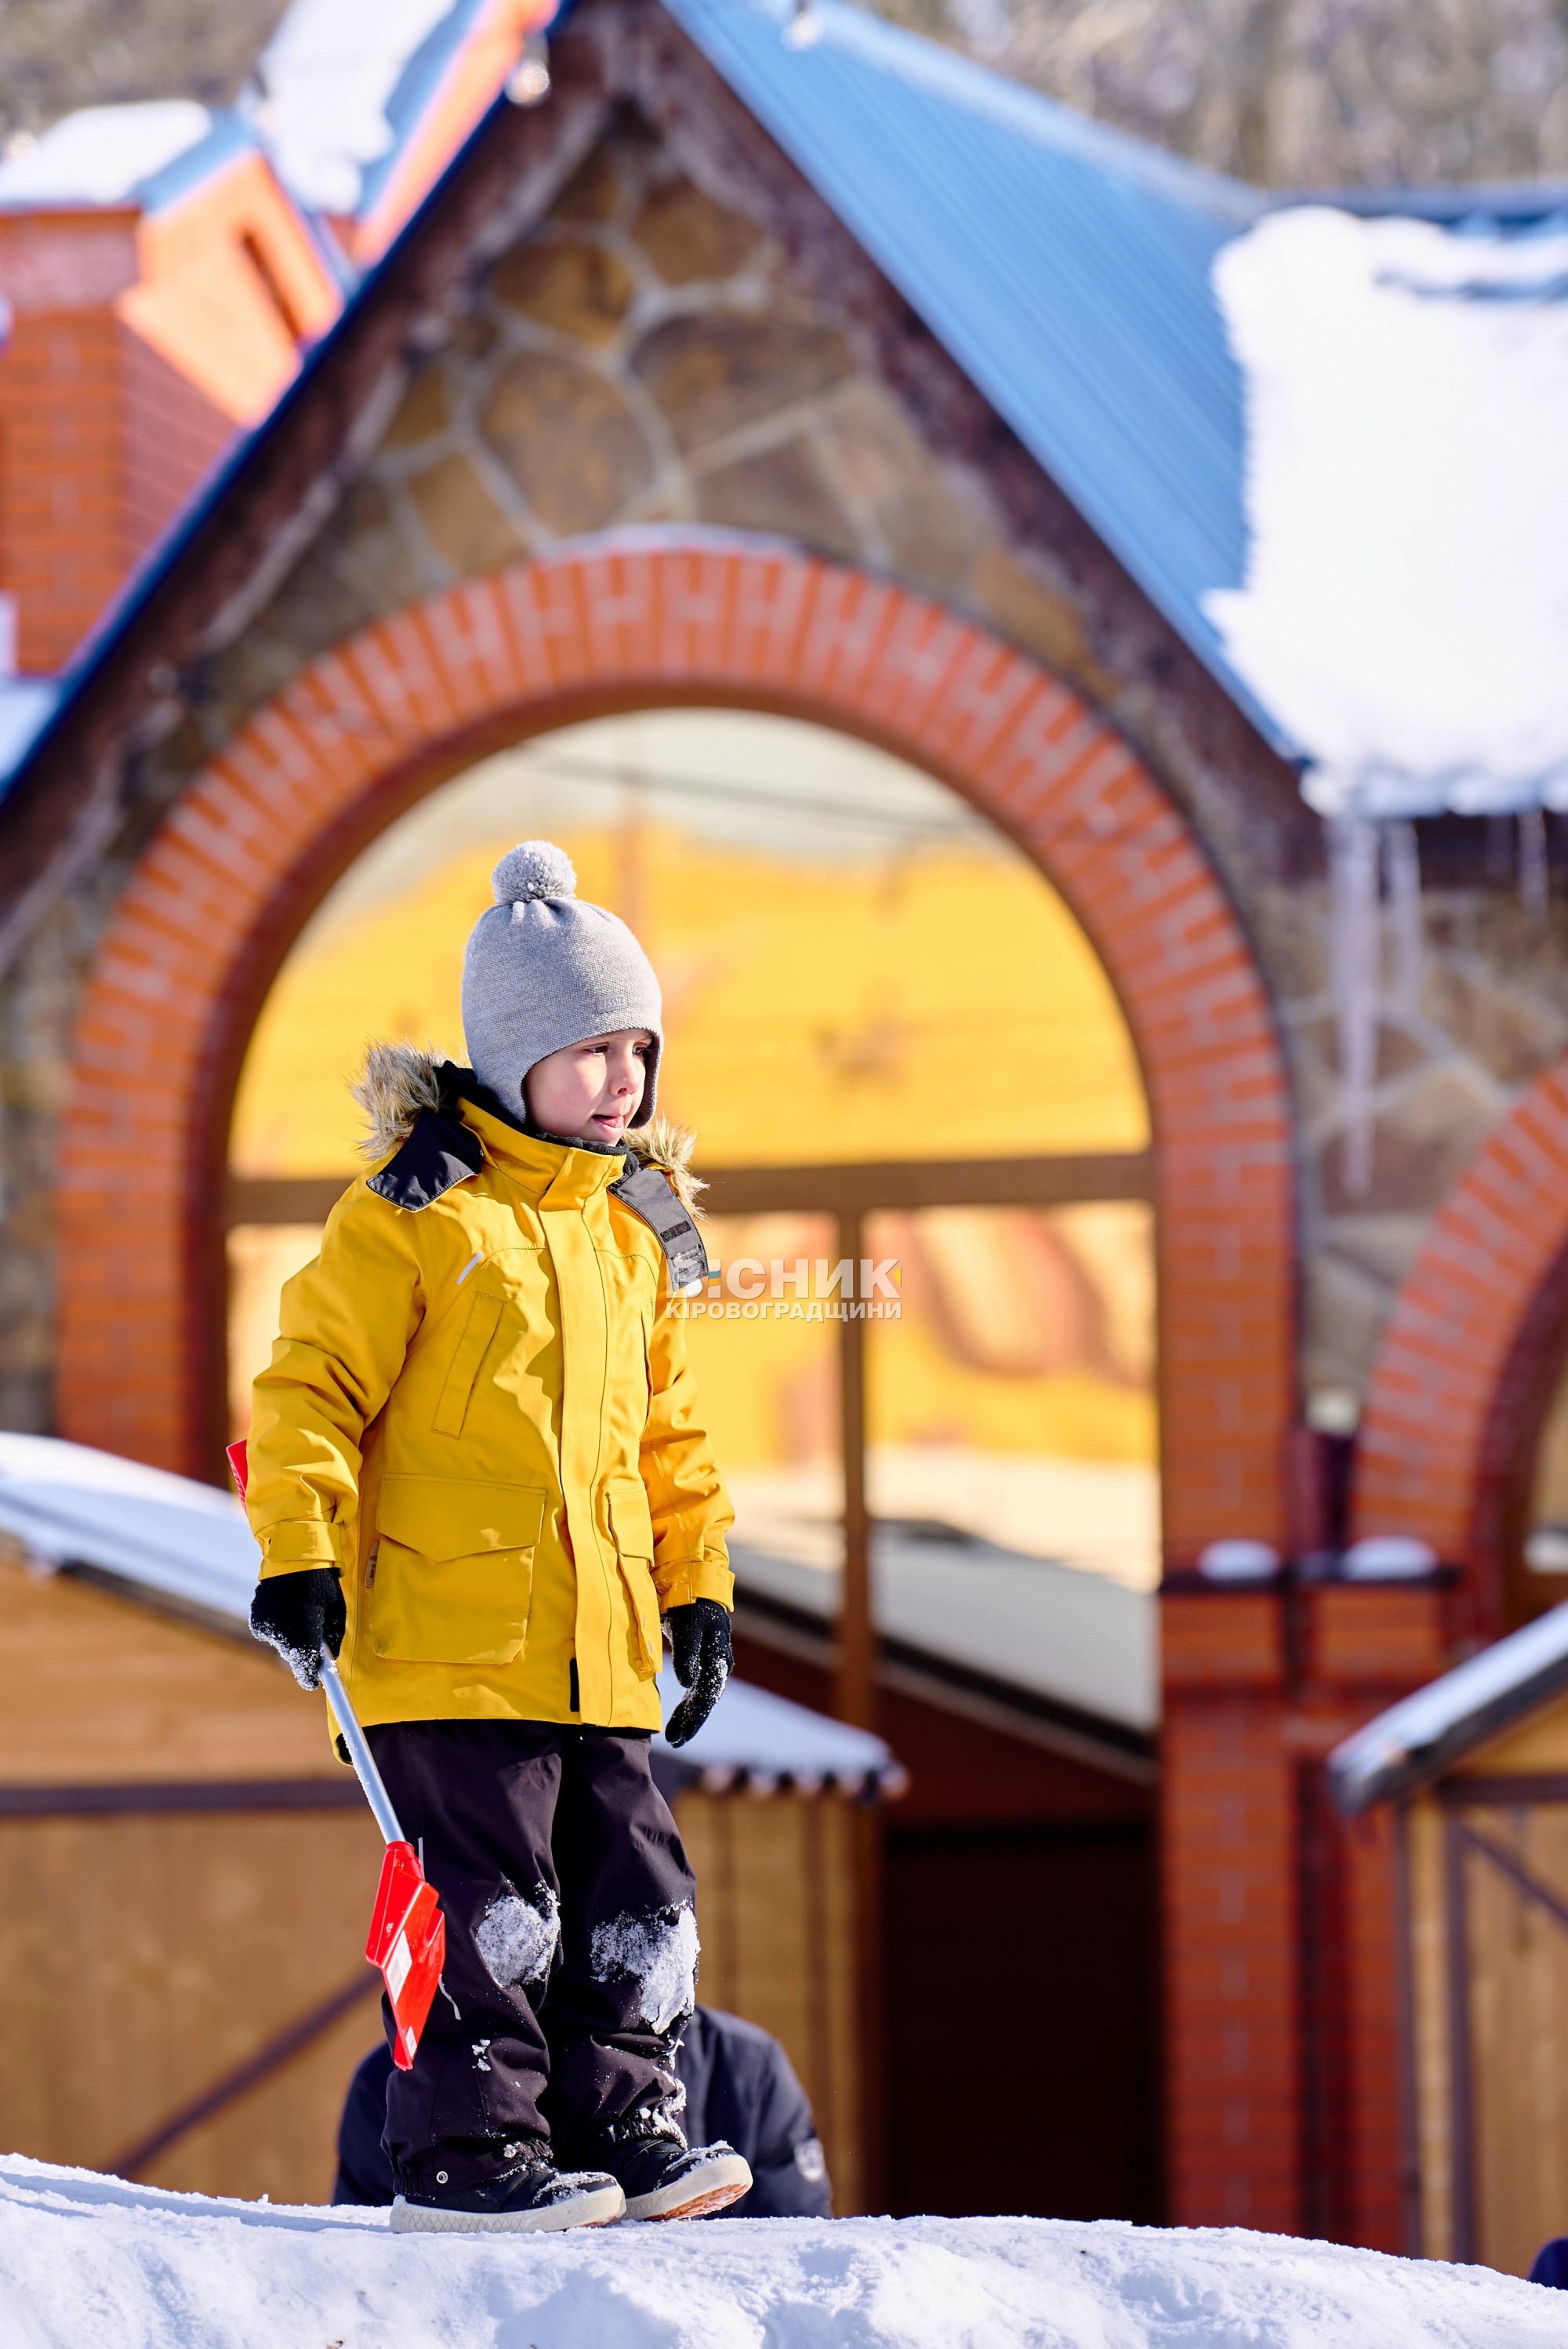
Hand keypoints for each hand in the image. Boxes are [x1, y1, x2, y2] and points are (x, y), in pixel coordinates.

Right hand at [250, 1568, 344, 1690]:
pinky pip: (270, 1634)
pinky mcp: (257, 1621)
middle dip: (303, 1656)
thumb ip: (333, 1637)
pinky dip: (278, 1629)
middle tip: (312, 1645)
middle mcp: (283, 1633)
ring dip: (291, 1640)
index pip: (305, 1667)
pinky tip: (286, 1612)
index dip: (310, 1678)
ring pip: (281, 1646)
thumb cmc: (322, 1584)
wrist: (294, 1558)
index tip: (313, 1682)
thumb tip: (330, 1659)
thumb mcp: (336, 1610)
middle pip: (293, 1658)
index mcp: (305, 1631)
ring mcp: (267, 1627)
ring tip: (299, 1618)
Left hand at [663, 1598, 731, 1747]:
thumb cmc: (689, 1601)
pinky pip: (700, 1684)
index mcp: (717, 1655)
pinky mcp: (705, 1656)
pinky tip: (681, 1713)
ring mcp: (714, 1659)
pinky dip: (690, 1700)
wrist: (696, 1579)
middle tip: (675, 1741)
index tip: (677, 1737)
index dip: (693, 1718)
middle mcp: (719, 1661)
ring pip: (703, 1694)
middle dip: (691, 1721)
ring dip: (690, 1713)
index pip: (706, 1695)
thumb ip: (686, 1653)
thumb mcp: (687, 1625)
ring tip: (675, 1734)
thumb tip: (686, 1683)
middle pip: (706, 1698)